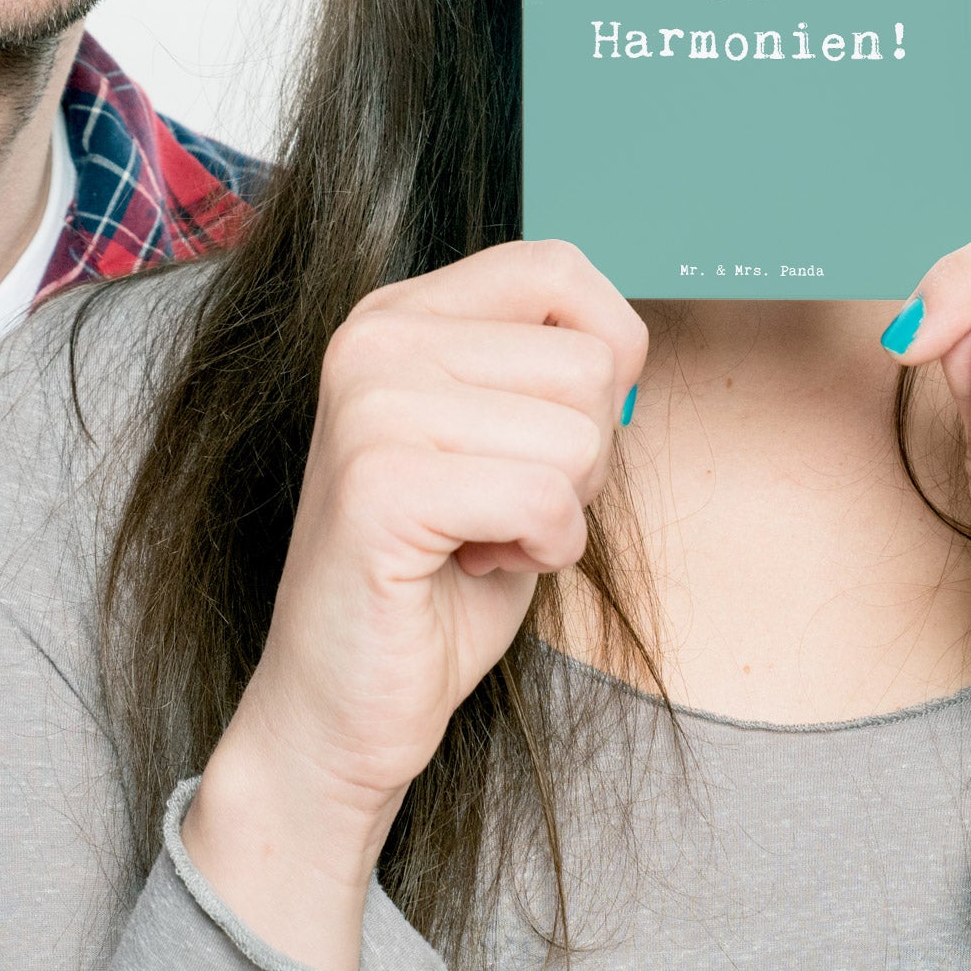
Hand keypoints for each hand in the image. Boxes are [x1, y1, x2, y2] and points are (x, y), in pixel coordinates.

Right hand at [182, 240, 644, 970]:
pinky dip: (540, 552)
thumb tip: (628, 344)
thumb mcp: (502, 443)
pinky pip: (545, 499)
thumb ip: (546, 373)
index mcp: (399, 314)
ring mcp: (369, 404)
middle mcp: (374, 338)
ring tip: (481, 538)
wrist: (342, 702)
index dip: (607, 353)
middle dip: (581, 458)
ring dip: (559, 512)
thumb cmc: (437, 578)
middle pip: (587, 364)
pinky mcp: (380, 484)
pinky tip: (471, 567)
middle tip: (501, 508)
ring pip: (577, 434)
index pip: (559, 268)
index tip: (558, 432)